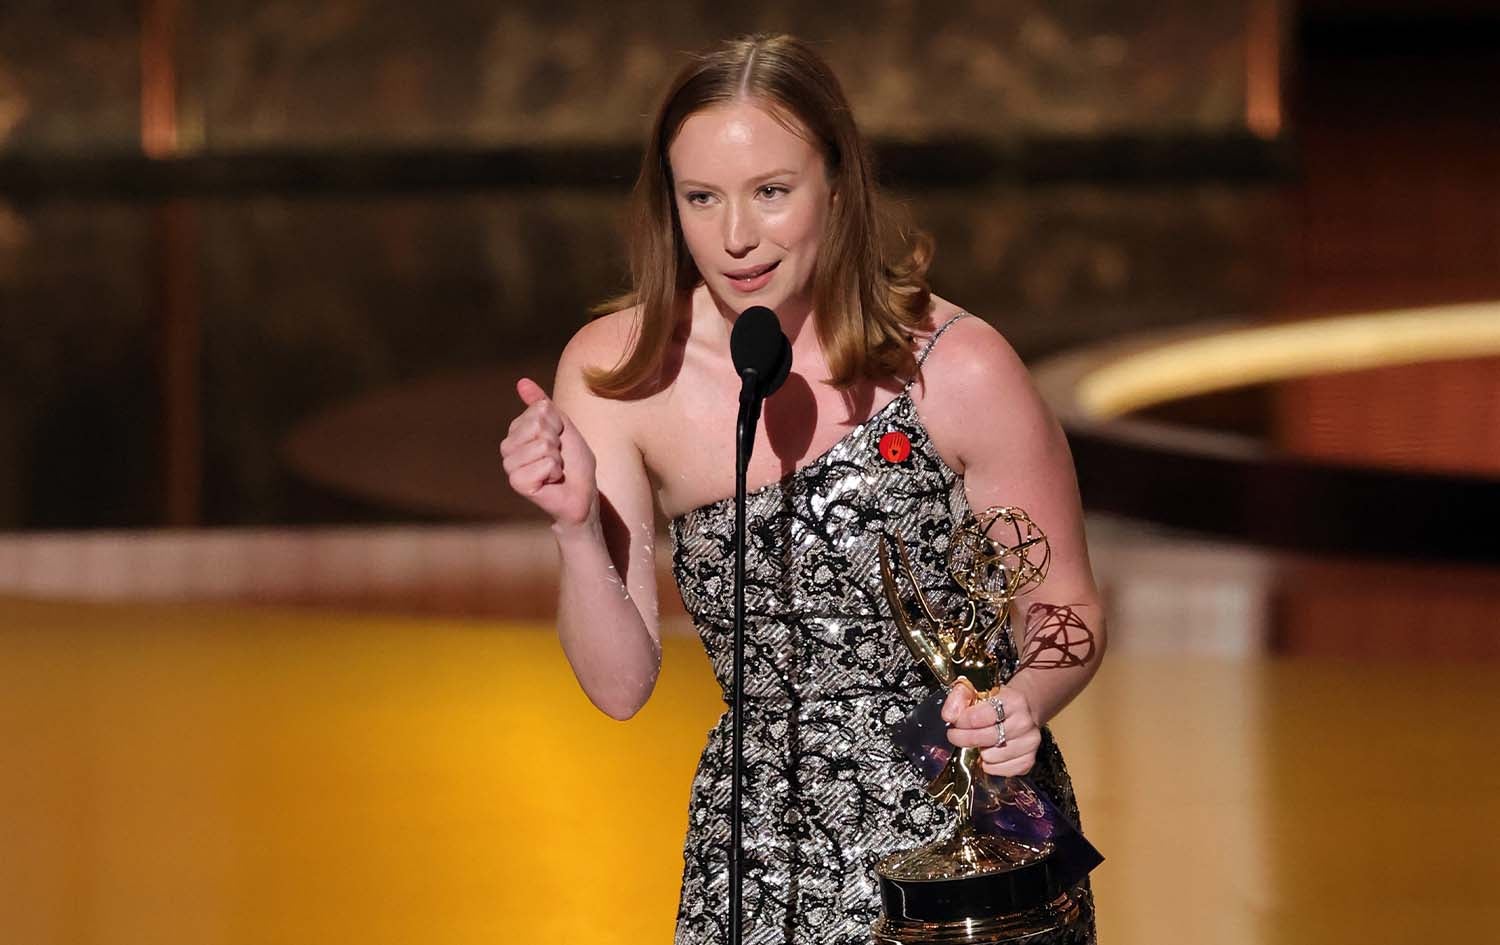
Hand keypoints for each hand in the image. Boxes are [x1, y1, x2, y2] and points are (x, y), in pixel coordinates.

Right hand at [500, 377, 597, 527]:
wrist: (581, 493)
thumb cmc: (573, 462)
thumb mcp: (563, 426)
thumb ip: (542, 404)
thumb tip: (522, 382)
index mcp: (517, 430)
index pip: (538, 410)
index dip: (557, 424)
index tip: (559, 440)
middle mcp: (508, 447)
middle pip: (537, 425)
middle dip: (557, 441)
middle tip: (558, 457)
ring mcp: (510, 465)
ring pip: (542, 445)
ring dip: (557, 459)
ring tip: (555, 470)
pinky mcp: (517, 482)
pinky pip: (544, 464)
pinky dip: (555, 472)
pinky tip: (551, 481)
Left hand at [941, 676, 1040, 777]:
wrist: (1022, 710)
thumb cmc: (996, 702)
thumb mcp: (977, 690)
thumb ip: (959, 698)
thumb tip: (949, 716)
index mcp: (1013, 701)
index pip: (980, 716)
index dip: (962, 721)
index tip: (955, 722)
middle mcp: (1025, 723)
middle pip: (985, 738)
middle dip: (964, 738)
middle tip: (956, 735)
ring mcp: (1029, 743)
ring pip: (991, 757)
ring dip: (979, 752)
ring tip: (978, 742)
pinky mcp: (1029, 761)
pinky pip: (1000, 771)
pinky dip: (989, 765)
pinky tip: (988, 752)